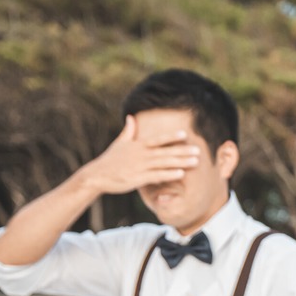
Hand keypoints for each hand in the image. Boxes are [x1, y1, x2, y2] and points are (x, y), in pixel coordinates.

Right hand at [79, 115, 202, 195]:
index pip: (157, 139)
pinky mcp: (138, 178)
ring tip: (195, 161)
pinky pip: (157, 176)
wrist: (97, 175)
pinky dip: (169, 174)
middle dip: (182, 151)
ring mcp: (140, 166)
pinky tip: (181, 174)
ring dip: (180, 162)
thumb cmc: (110, 160)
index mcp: (137, 145)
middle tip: (198, 150)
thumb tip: (131, 117)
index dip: (171, 137)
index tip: (185, 134)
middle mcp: (141, 154)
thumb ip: (128, 131)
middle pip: (165, 151)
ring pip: (164, 163)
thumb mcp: (119, 143)